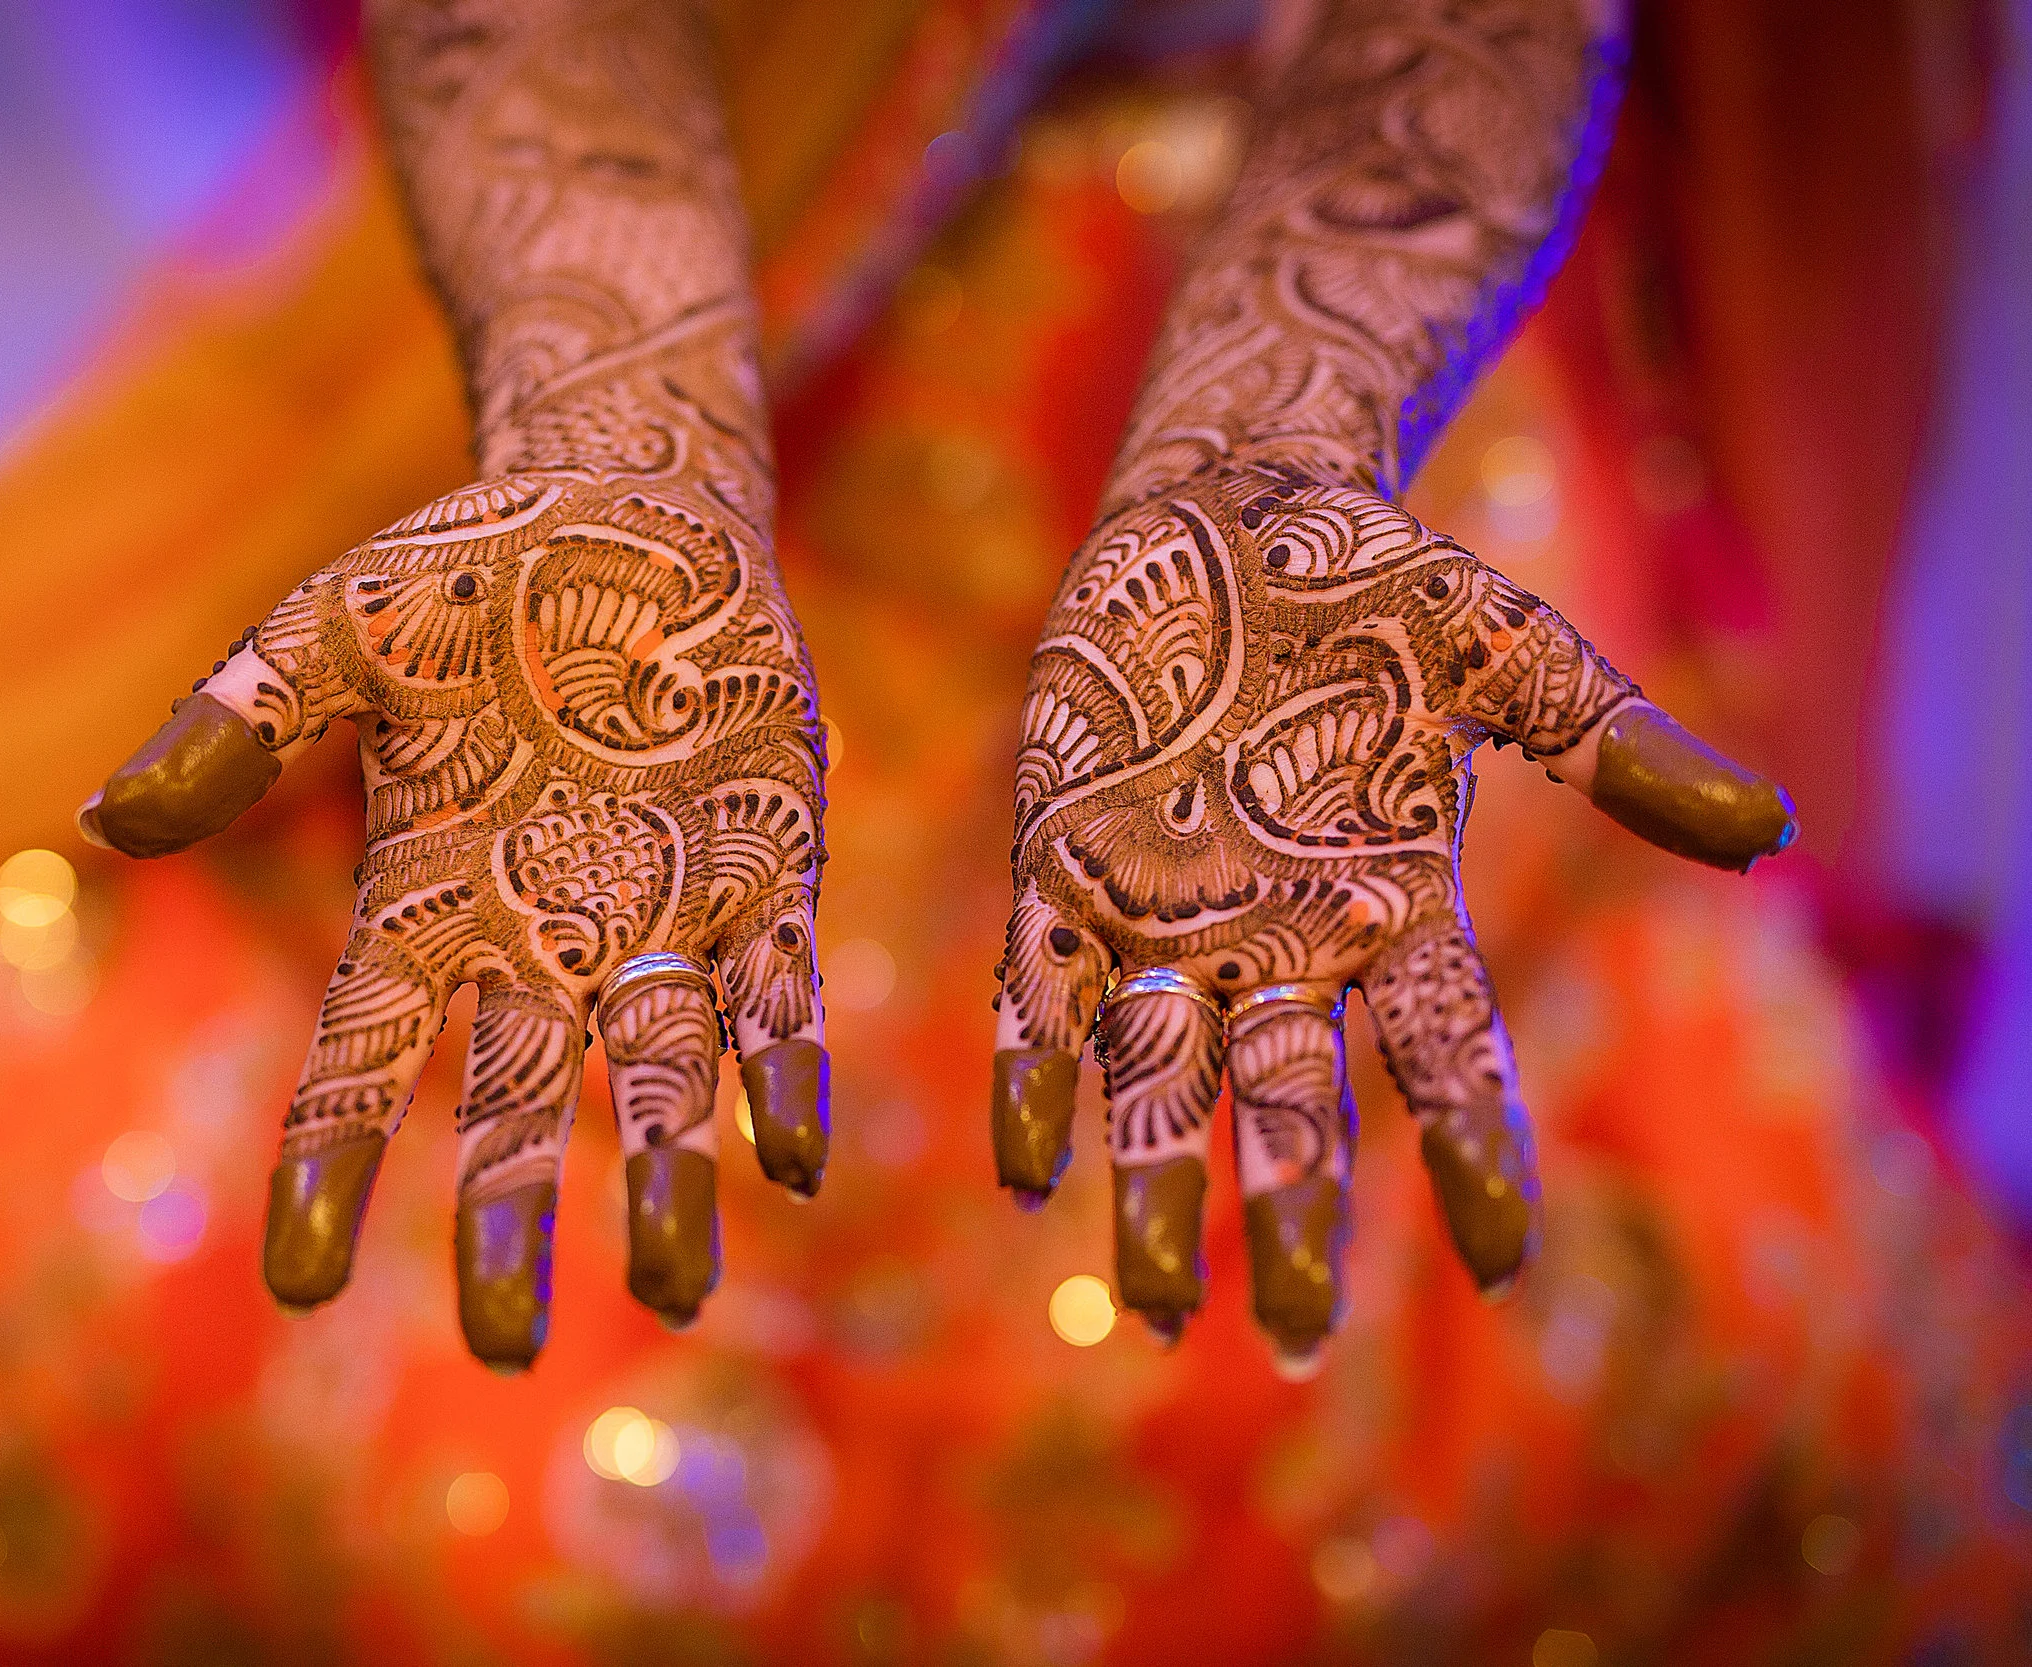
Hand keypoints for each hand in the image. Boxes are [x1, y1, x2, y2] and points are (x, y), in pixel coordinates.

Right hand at [82, 436, 829, 1369]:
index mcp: (424, 896)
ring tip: (675, 1286)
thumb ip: (241, 719)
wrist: (633, 510)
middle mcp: (539, 934)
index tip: (301, 1282)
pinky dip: (780, 1067)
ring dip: (666, 1177)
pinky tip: (791, 1151)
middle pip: (514, 1103)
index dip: (329, 1167)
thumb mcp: (340, 626)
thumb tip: (103, 822)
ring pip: (658, 1075)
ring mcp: (656, 913)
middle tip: (502, 1350)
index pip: (361, 1058)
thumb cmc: (472, 574)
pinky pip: (773, 994)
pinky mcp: (761, 875)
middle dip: (507, 1220)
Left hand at [995, 463, 1791, 1369]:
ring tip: (1151, 1308)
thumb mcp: (1506, 648)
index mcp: (1394, 899)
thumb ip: (1613, 739)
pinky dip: (1035, 1077)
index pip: (1446, 1050)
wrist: (1225, 512)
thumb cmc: (1376, 581)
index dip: (1474, 1150)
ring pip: (1160, 1075)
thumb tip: (1773, 832)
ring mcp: (1165, 911)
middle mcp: (1279, 934)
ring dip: (1153, 1186)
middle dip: (1289, 1211)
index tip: (1501, 1263)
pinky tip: (1025, 1169)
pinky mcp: (1062, 865)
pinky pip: (1042, 993)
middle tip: (1289, 1344)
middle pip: (1290, 1099)